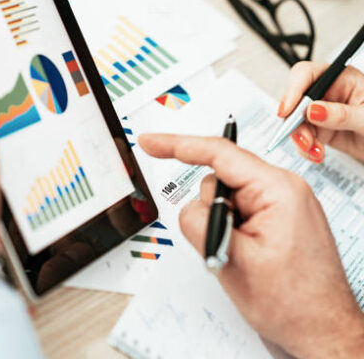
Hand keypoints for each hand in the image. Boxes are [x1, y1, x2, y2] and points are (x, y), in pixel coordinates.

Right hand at [139, 133, 363, 358]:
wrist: (322, 329)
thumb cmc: (295, 303)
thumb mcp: (234, 262)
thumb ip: (200, 224)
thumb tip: (187, 206)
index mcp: (277, 189)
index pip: (219, 153)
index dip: (178, 145)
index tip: (151, 142)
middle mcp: (281, 189)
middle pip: (220, 180)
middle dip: (211, 210)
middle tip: (223, 243)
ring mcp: (279, 203)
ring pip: (225, 198)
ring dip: (220, 224)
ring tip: (239, 253)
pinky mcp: (274, 216)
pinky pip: (236, 211)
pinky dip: (229, 229)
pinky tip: (245, 251)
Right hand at [278, 62, 363, 162]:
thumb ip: (342, 114)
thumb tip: (313, 110)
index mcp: (342, 79)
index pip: (307, 75)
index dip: (292, 90)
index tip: (286, 111)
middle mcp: (328, 93)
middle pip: (296, 101)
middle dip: (295, 123)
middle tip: (304, 139)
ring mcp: (322, 113)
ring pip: (295, 123)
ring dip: (300, 140)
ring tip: (314, 151)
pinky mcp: (320, 130)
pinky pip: (301, 138)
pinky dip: (305, 149)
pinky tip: (317, 154)